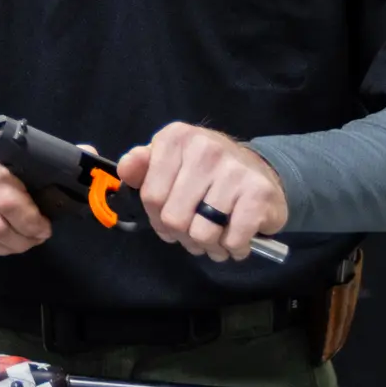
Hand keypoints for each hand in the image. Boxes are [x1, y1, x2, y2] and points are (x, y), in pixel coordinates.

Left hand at [116, 122, 286, 261]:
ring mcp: (234, 169)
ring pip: (202, 233)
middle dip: (183, 235)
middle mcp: (204, 148)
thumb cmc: (206, 173)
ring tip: (216, 235)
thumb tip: (126, 168)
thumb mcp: (169, 162)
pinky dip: (233, 248)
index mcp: (175, 138)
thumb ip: (142, 166)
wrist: (260, 172)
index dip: (157, 218)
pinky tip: (236, 238)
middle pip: (174, 217)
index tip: (169, 218)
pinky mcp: (259, 192)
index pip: (150, 196)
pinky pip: (233, 239)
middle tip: (195, 231)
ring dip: (208, 245)